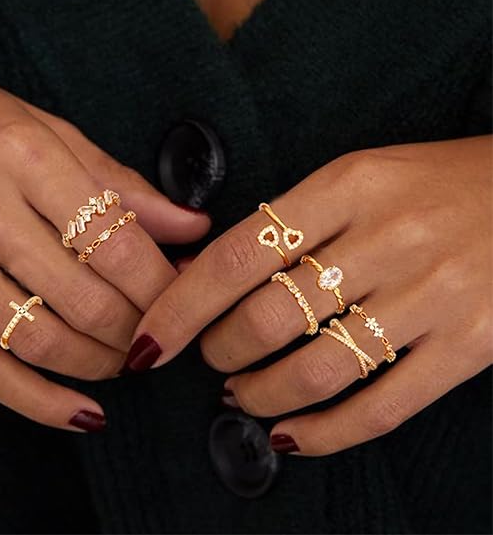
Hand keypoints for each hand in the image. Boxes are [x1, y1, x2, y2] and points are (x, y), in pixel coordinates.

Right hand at [0, 71, 209, 430]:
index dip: (163, 287)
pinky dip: (36, 400)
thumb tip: (192, 228)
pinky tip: (81, 414)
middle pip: (86, 300)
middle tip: (159, 334)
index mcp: (28, 159)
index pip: (119, 244)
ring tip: (126, 362)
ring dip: (98, 364)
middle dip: (137, 331)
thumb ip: (125, 186)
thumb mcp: (54, 134)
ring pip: (39, 340)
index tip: (185, 300)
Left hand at [126, 136, 491, 454]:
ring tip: (244, 394)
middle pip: (267, 319)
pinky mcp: (469, 346)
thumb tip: (208, 271)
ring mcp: (433, 297)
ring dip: (261, 394)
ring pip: (316, 371)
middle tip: (211, 357)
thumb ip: (289, 220)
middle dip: (219, 351)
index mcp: (348, 185)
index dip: (181, 306)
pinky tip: (292, 436)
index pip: (237, 255)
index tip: (150, 339)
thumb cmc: (431, 183)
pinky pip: (381, 409)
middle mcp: (389, 240)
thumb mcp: (358, 175)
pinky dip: (324, 434)